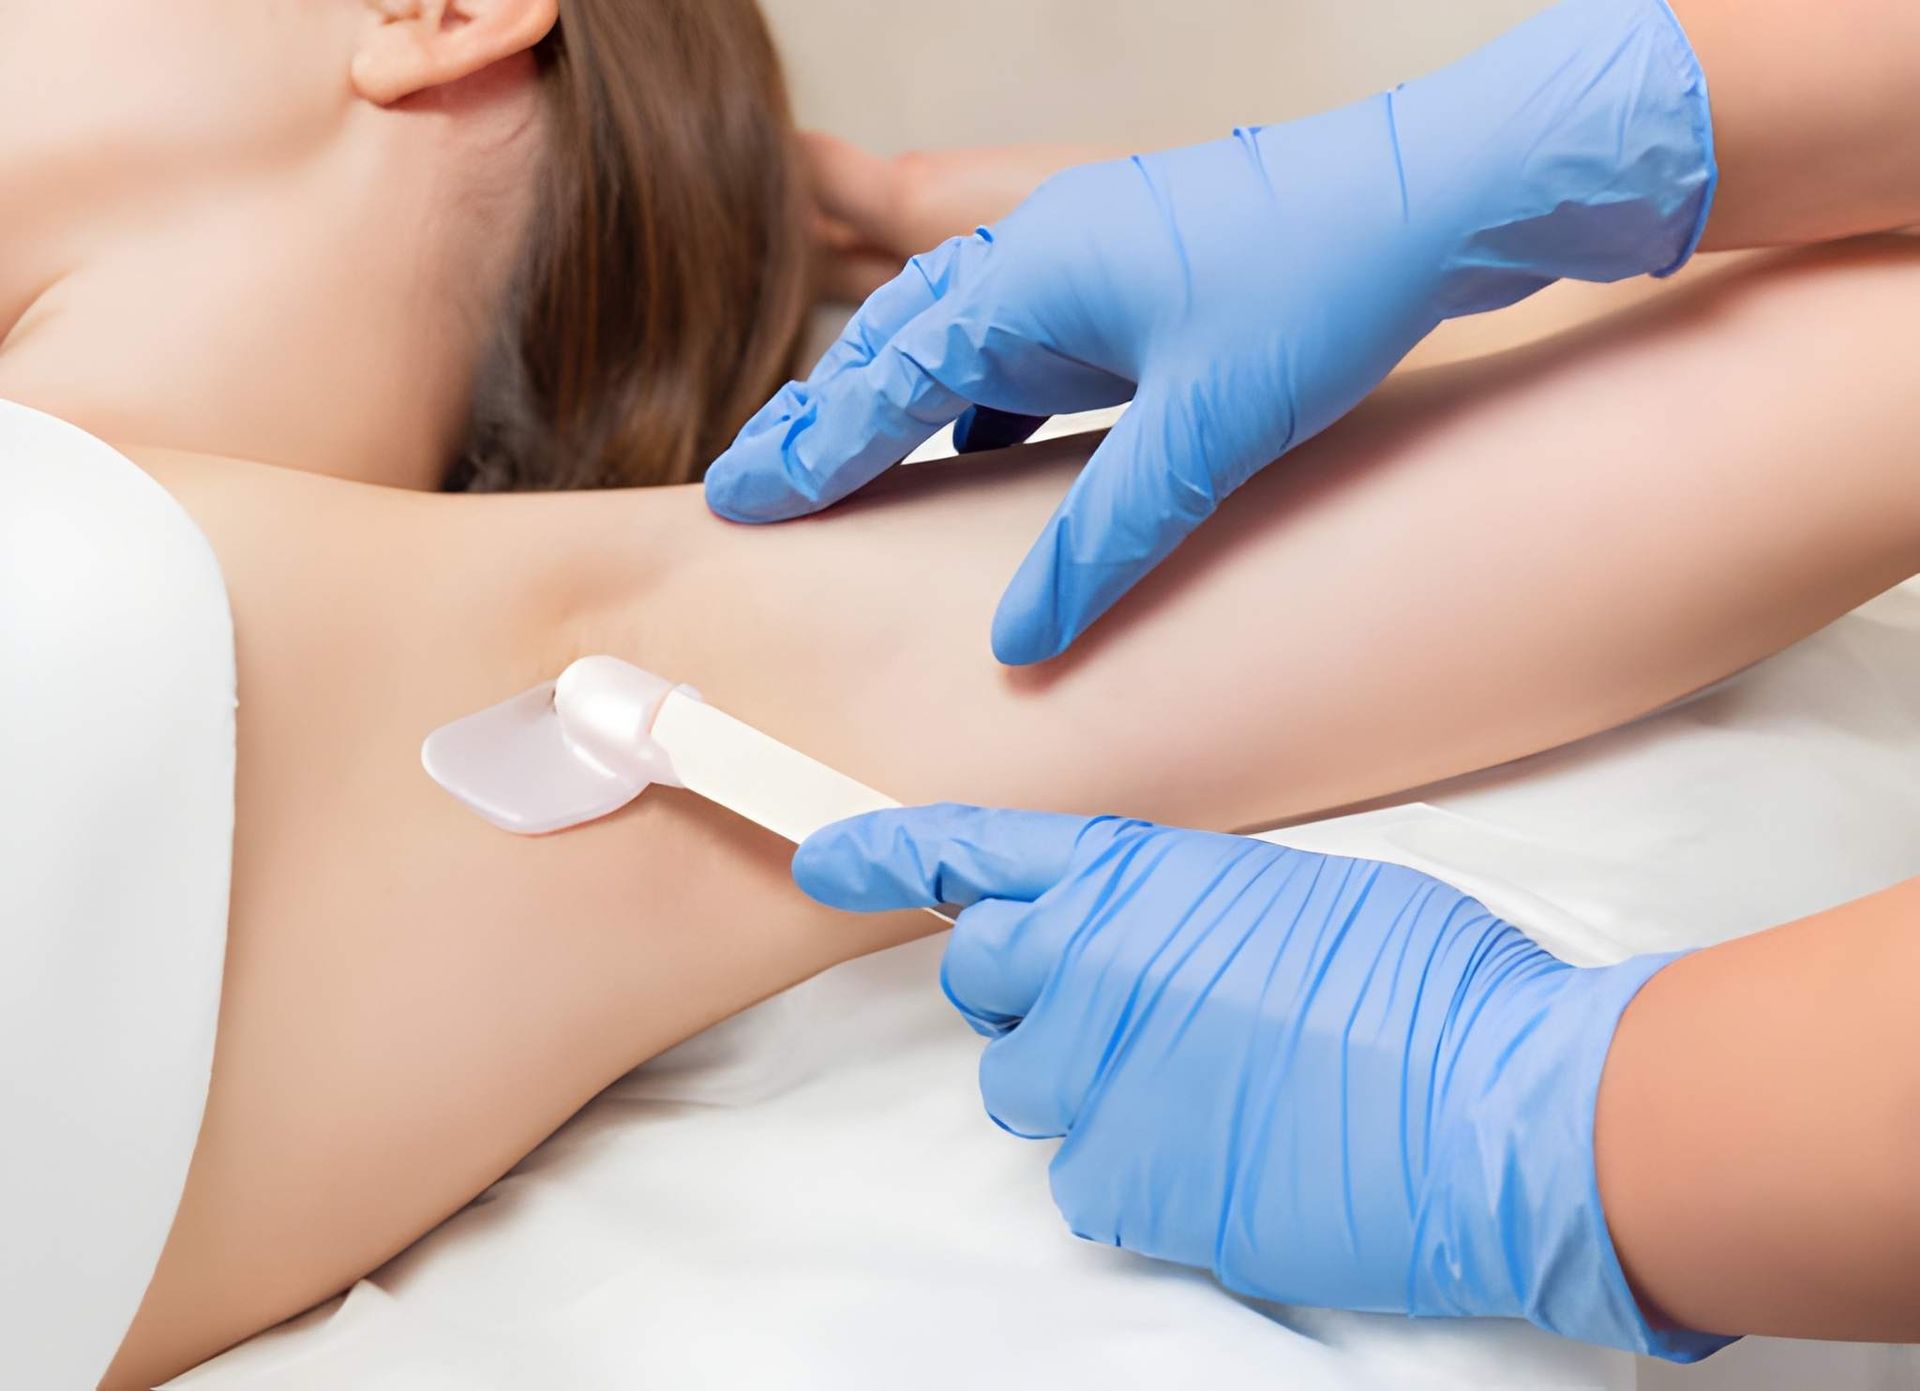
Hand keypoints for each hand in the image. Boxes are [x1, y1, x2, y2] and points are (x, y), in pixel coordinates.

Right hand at [709, 0, 1714, 665]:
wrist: (1438, 191)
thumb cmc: (1321, 284)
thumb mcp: (1205, 435)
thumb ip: (1102, 542)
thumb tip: (1016, 645)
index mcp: (1026, 279)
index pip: (881, 377)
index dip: (806, 450)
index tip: (737, 502)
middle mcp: (1037, 257)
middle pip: (896, 345)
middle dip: (823, 420)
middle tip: (754, 486)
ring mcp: (1086, 257)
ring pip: (956, 340)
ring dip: (898, 405)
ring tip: (849, 471)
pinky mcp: (1136, 274)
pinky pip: (1028, 341)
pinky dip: (986, 396)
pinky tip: (989, 446)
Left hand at [794, 805, 1727, 1361]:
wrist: (1495, 1112)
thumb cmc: (1426, 988)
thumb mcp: (1293, 895)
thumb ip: (1182, 907)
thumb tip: (1152, 937)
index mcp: (1134, 876)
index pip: (971, 853)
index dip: (883, 853)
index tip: (819, 856)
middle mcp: (1085, 966)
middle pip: (981, 979)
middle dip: (1030, 988)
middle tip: (1125, 1009)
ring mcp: (1090, 1082)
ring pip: (1024, 1086)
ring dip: (1086, 1085)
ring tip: (1205, 1093)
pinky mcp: (1116, 1186)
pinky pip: (1081, 1175)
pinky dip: (1135, 1169)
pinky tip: (1223, 1158)